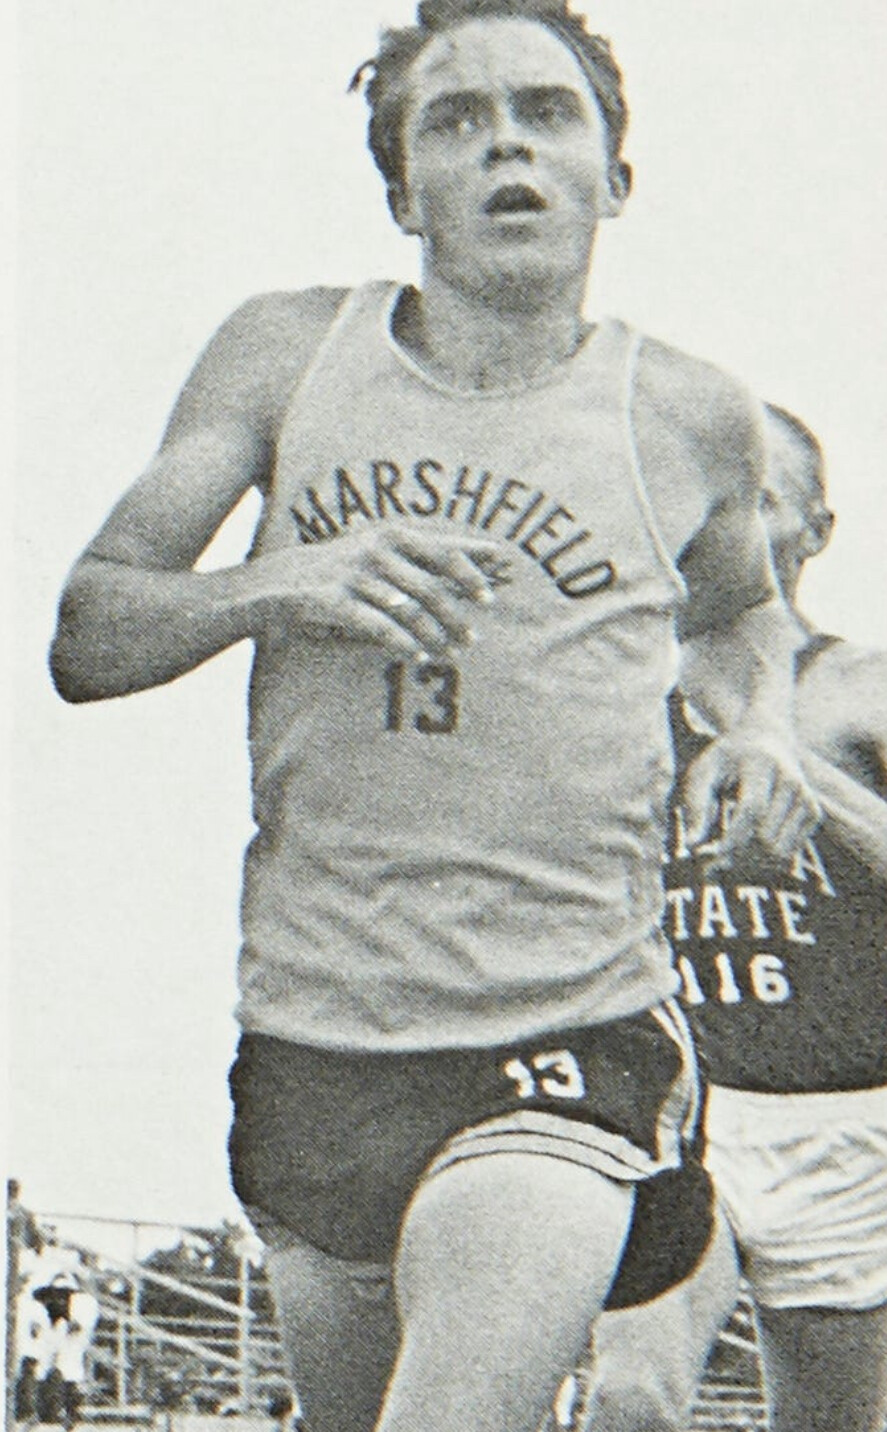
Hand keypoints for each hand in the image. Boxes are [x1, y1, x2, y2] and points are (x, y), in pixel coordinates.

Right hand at [249, 525, 505, 656]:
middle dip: (458, 611)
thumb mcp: (378, 561)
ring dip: (435, 633)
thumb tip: (473, 583)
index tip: (506, 576)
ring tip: (452, 652)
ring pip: (408, 608)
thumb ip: (419, 569)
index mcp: (392, 536)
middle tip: (474, 637)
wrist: (277, 584)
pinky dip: (402, 641)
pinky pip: (378, 625)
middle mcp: (376, 549)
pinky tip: (418, 655)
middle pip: (432, 583)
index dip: (477, 564)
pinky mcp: (336, 599)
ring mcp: (355, 573)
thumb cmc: (339, 574)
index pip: (444, 548)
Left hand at [682, 732, 821, 864]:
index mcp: (762, 765)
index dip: (733, 838)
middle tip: (718, 850)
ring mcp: (806, 797)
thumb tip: (691, 844)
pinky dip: (769, 853)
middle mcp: (791, 780)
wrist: (767, 739)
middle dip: (741, 850)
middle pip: (767, 835)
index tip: (714, 856)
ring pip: (781, 850)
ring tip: (736, 839)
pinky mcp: (814, 812)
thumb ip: (696, 806)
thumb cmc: (726, 761)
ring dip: (755, 856)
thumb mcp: (703, 772)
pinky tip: (755, 835)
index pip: (752, 809)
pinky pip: (790, 852)